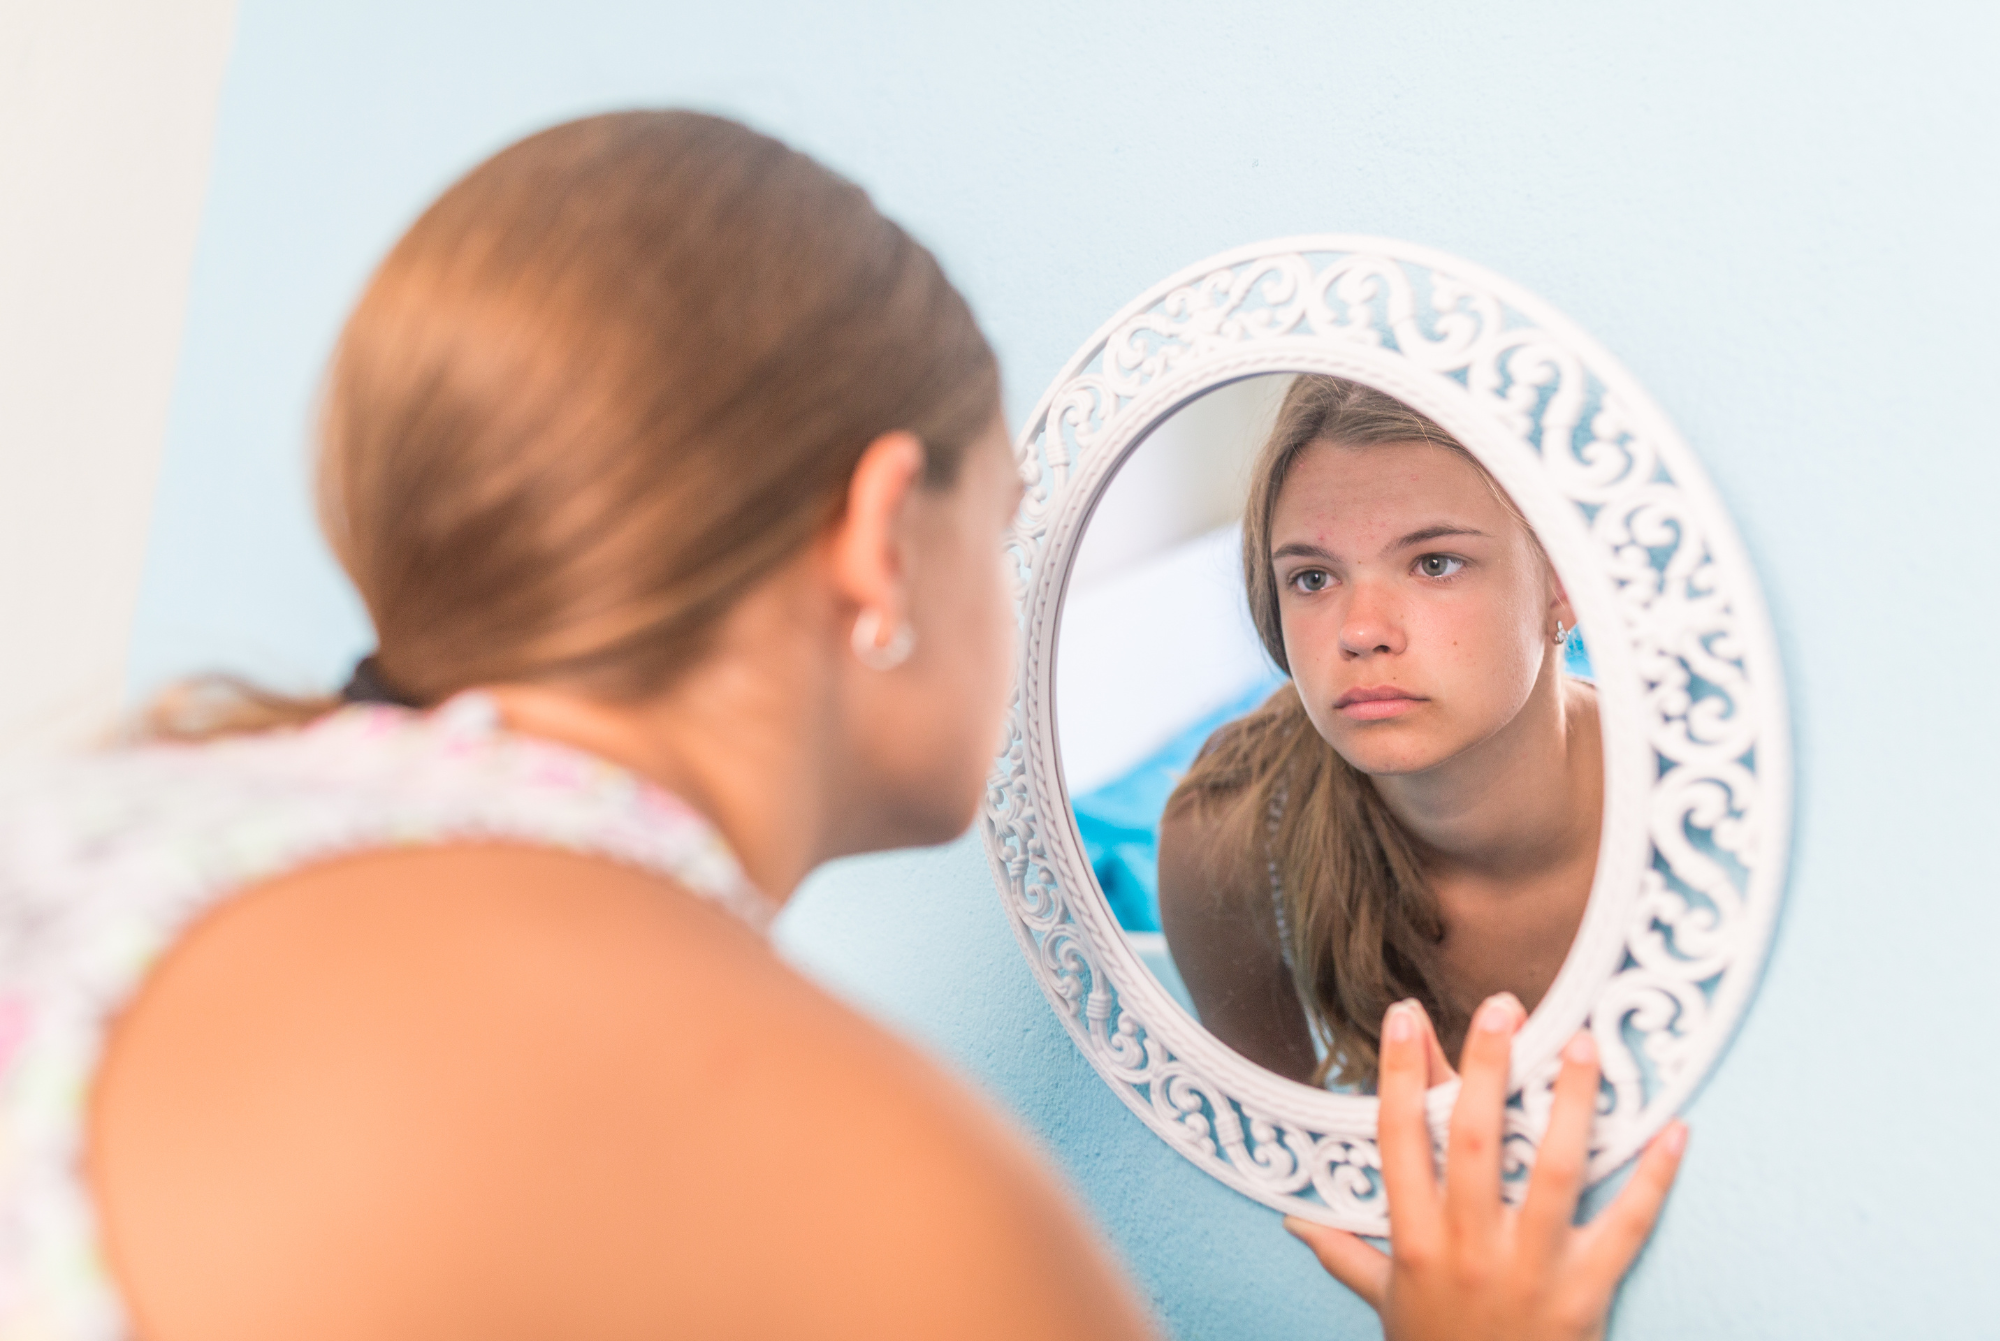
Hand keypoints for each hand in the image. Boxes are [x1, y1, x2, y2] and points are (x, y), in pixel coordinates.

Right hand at [1286, 995, 1686, 1340]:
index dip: (1396, 1073)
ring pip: (1550, 1171)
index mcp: (1413, 1241)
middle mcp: (1467, 1248)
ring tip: (1582, 1044)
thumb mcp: (1387, 1303)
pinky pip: (1624, 1227)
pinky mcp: (1586, 1293)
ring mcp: (1529, 1269)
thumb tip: (1297, 1221)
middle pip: (1471, 1140)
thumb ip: (1346, 1255)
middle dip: (1485, 1067)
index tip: (1404, 1015)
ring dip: (1569, 1103)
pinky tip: (1675, 1132)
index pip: (1397, 1139)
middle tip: (1502, 1006)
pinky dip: (1652, 1180)